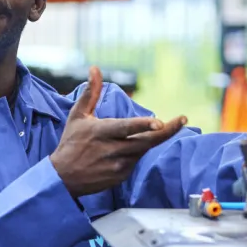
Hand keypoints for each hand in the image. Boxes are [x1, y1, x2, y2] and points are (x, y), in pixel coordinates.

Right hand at [52, 67, 186, 197]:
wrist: (63, 178)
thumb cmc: (71, 143)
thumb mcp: (78, 116)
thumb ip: (91, 93)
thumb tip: (95, 68)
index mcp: (101, 132)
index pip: (126, 128)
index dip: (143, 125)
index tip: (160, 122)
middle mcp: (112, 150)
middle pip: (145, 142)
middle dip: (167, 131)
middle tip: (183, 119)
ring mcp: (118, 165)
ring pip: (143, 150)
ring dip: (153, 139)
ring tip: (164, 127)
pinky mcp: (122, 175)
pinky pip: (137, 160)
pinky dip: (138, 151)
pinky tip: (130, 147)